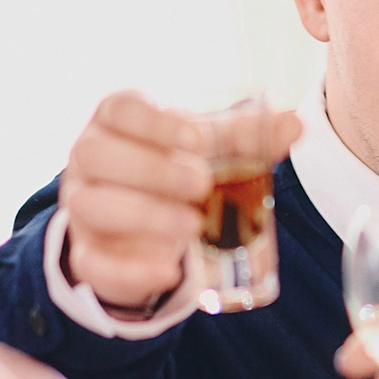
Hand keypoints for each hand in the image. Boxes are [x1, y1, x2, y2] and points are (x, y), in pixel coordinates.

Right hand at [61, 92, 299, 308]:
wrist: (145, 223)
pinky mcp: (89, 254)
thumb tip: (295, 123)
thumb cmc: (174, 166)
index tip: (198, 138)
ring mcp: (83, 208)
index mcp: (116, 122)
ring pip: (91, 206)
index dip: (154, 121)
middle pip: (95, 153)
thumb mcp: (208, 148)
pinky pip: (94, 264)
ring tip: (192, 225)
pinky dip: (131, 270)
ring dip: (143, 215)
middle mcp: (90, 160)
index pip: (118, 108)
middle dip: (150, 168)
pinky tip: (169, 270)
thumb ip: (247, 136)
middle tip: (202, 183)